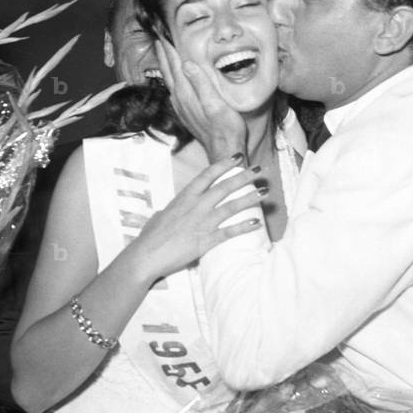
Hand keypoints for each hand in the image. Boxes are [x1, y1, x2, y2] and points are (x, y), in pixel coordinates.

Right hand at [123, 155, 265, 284]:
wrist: (146, 255)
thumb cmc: (150, 236)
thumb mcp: (161, 215)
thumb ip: (172, 210)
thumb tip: (170, 210)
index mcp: (184, 197)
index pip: (207, 175)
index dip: (224, 164)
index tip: (237, 157)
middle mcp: (196, 206)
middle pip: (225, 187)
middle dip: (244, 177)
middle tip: (259, 169)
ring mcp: (202, 222)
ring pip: (232, 207)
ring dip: (250, 198)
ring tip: (265, 192)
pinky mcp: (206, 240)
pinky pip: (230, 232)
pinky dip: (245, 227)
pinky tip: (258, 222)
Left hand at [156, 40, 246, 161]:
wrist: (224, 151)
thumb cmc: (226, 128)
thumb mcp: (216, 104)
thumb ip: (201, 83)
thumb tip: (187, 64)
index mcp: (187, 93)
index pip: (175, 64)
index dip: (169, 48)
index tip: (163, 32)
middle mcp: (180, 99)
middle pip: (169, 70)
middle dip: (163, 52)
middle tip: (158, 35)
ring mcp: (182, 106)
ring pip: (170, 79)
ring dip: (166, 64)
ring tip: (164, 51)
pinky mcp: (186, 112)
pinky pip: (175, 89)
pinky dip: (172, 77)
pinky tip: (174, 77)